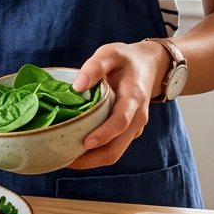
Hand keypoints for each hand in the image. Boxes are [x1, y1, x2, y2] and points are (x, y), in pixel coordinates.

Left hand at [66, 40, 171, 169]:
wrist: (149, 67)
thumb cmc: (126, 60)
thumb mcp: (110, 53)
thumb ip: (94, 67)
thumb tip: (76, 86)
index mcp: (134, 98)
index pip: (121, 121)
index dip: (104, 134)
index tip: (85, 143)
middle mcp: (137, 118)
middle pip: (117, 148)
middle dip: (91, 158)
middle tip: (63, 159)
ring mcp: (133, 128)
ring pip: (114, 153)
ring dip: (91, 160)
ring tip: (64, 159)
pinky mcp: (128, 133)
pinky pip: (113, 148)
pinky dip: (95, 155)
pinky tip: (75, 150)